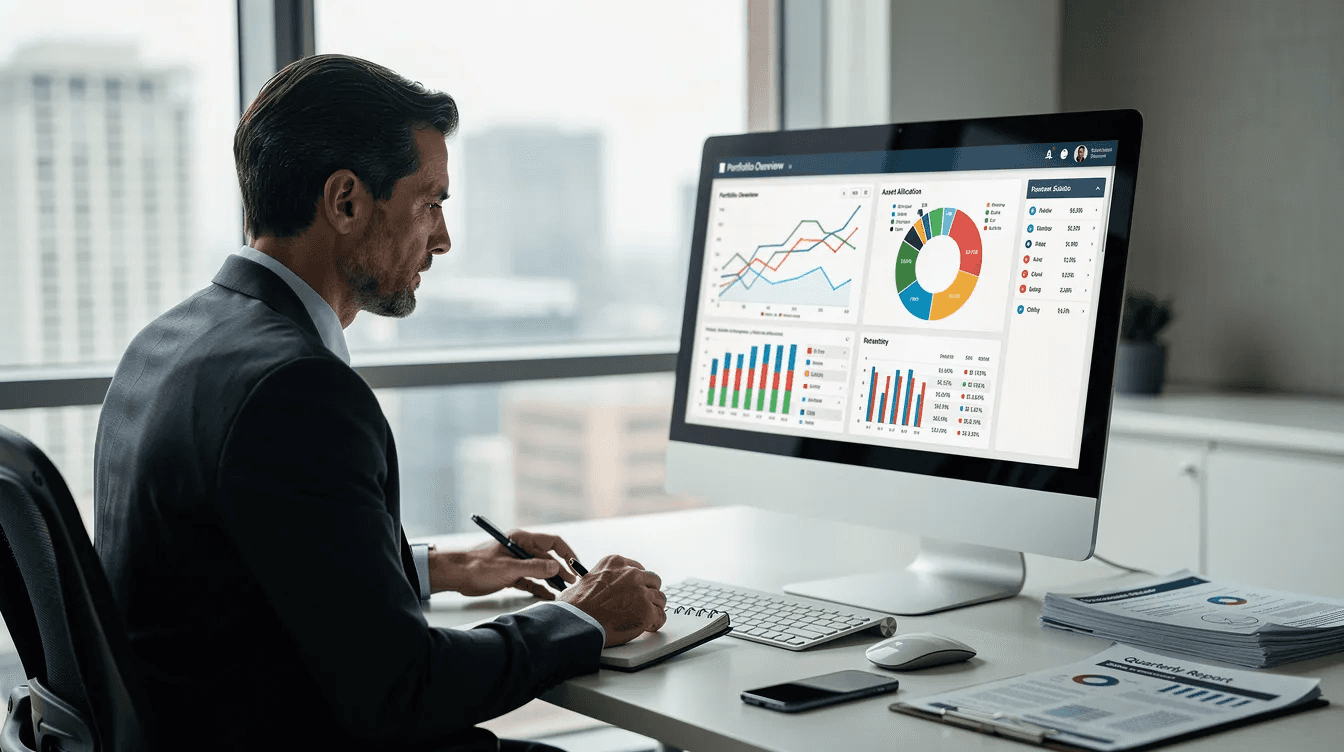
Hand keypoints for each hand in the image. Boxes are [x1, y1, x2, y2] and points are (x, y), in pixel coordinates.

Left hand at [430, 529, 579, 599]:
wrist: (456, 574)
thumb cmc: (477, 565)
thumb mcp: (509, 567)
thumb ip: (534, 568)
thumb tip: (556, 569)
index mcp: (522, 539)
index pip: (552, 542)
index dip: (566, 553)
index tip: (575, 566)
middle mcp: (521, 549)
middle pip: (547, 559)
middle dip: (560, 571)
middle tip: (570, 584)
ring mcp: (516, 562)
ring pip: (539, 571)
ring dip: (550, 581)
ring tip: (562, 592)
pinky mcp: (510, 575)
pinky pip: (529, 581)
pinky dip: (538, 588)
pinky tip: (547, 596)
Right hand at [559, 554, 665, 646]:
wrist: (576, 622)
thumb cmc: (574, 606)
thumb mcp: (584, 580)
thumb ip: (602, 580)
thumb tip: (604, 589)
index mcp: (616, 563)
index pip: (638, 569)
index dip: (638, 583)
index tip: (636, 591)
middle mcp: (631, 574)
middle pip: (653, 580)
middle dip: (649, 593)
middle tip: (643, 605)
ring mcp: (640, 592)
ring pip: (659, 598)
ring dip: (653, 608)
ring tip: (645, 618)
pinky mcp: (646, 611)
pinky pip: (660, 616)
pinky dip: (655, 623)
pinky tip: (648, 627)